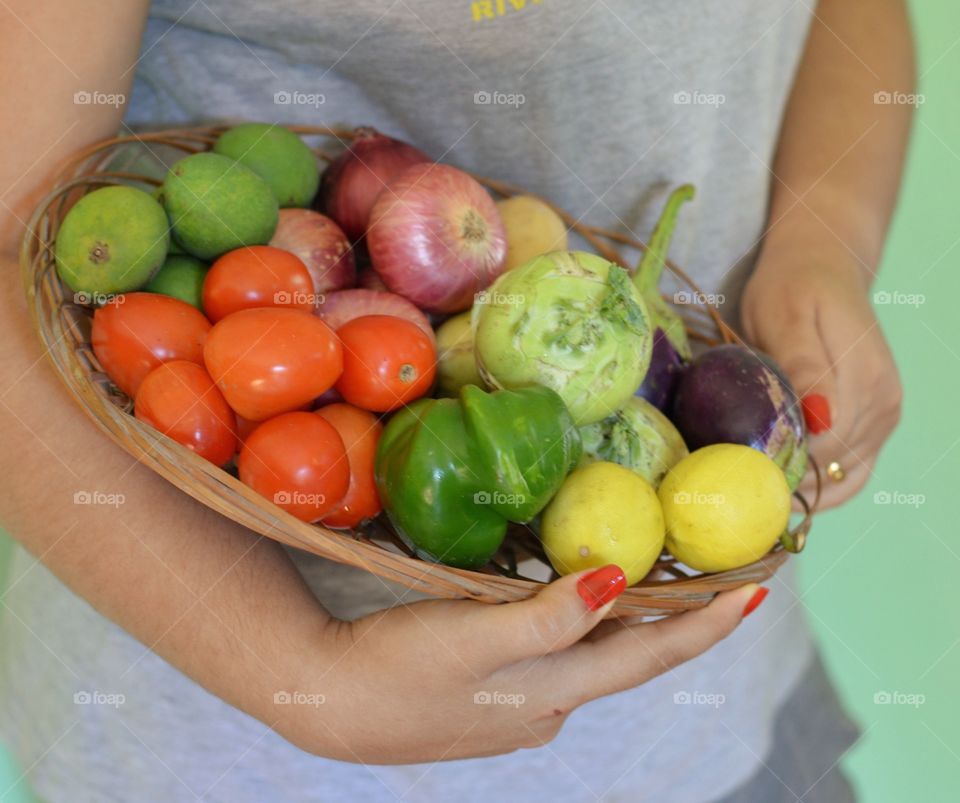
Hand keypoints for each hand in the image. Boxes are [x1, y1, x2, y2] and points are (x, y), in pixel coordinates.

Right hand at [275, 569, 764, 762]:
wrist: (331, 705)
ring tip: (657, 581)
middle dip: (680, 621)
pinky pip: (557, 658)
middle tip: (719, 578)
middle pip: (631, 657)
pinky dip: (581, 629)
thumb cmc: (400, 666)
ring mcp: (521, 706)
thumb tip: (618, 584)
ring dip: (630, 623)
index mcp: (555, 690)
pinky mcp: (493, 697)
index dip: (705, 625)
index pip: (650, 655)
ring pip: (593, 657)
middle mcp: (550, 704)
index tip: (757, 593)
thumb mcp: (476, 637)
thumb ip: (550, 616)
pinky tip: (570, 604)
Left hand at [741, 256, 901, 507]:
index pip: (824, 449)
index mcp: (864, 381)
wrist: (821, 267)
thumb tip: (816, 418)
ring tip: (750, 494)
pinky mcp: (874, 424)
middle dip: (783, 485)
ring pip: (843, 481)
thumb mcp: (785, 317)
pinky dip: (817, 487)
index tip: (734, 472)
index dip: (780, 467)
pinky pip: (849, 473)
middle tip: (731, 491)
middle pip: (833, 471)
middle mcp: (884, 406)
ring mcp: (884, 418)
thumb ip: (803, 367)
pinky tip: (780, 490)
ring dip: (800, 493)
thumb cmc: (793, 287)